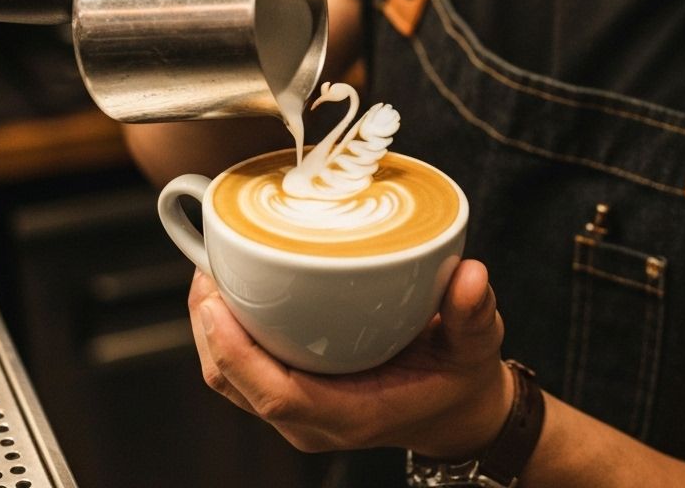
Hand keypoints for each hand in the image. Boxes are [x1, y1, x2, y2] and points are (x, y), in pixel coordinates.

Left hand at [188, 261, 514, 458]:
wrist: (458, 411)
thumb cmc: (460, 380)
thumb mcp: (476, 346)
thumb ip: (474, 313)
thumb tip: (472, 275)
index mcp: (351, 414)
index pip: (276, 394)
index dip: (236, 351)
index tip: (216, 301)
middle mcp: (314, 420)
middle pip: (235, 383)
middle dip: (208, 327)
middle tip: (207, 264)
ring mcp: (301, 411)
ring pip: (232, 379)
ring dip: (211, 328)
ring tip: (212, 269)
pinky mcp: (296, 395)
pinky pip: (245, 371)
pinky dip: (228, 333)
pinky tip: (236, 289)